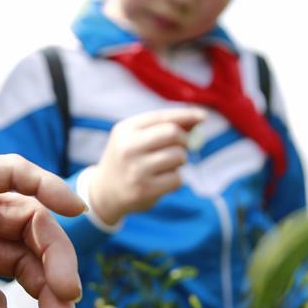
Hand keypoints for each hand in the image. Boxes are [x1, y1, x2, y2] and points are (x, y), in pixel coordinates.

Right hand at [88, 107, 204, 225]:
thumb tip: (199, 119)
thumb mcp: (136, 138)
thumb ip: (164, 127)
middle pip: (172, 133)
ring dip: (180, 160)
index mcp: (125, 129)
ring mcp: (136, 169)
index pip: (162, 117)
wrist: (104, 192)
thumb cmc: (128, 160)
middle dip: (183, 140)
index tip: (203, 116)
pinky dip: (176, 179)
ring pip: (178, 156)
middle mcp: (128, 147)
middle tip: (180, 147)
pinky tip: (162, 181)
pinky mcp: (144, 190)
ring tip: (167, 165)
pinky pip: (177, 178)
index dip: (186, 115)